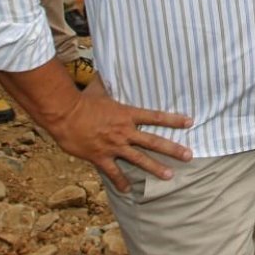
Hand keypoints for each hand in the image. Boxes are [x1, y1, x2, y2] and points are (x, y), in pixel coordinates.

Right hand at [0, 64, 193, 191]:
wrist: (64, 114)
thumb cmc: (81, 100)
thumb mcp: (100, 88)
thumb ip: (108, 81)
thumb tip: (108, 64)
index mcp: (127, 114)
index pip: (156, 117)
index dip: (174, 120)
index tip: (190, 122)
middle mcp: (125, 131)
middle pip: (154, 141)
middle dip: (173, 149)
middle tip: (189, 156)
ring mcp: (114, 145)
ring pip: (139, 159)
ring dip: (155, 168)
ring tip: (169, 176)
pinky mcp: (100, 157)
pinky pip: (113, 172)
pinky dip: (120, 181)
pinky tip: (127, 190)